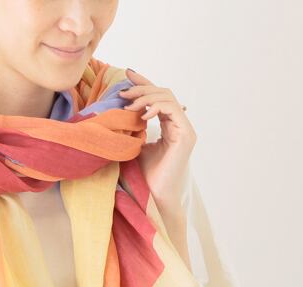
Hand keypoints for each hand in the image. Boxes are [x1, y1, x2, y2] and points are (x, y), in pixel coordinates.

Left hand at [119, 68, 196, 221]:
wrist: (153, 195)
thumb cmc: (144, 176)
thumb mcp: (133, 146)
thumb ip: (132, 128)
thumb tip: (116, 112)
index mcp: (168, 125)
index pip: (157, 97)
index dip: (143, 83)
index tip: (126, 74)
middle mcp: (179, 124)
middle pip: (163, 93)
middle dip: (141, 89)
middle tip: (122, 92)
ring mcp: (185, 129)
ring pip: (168, 98)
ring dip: (146, 97)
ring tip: (128, 105)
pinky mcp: (186, 135)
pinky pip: (173, 110)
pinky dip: (156, 108)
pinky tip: (142, 115)